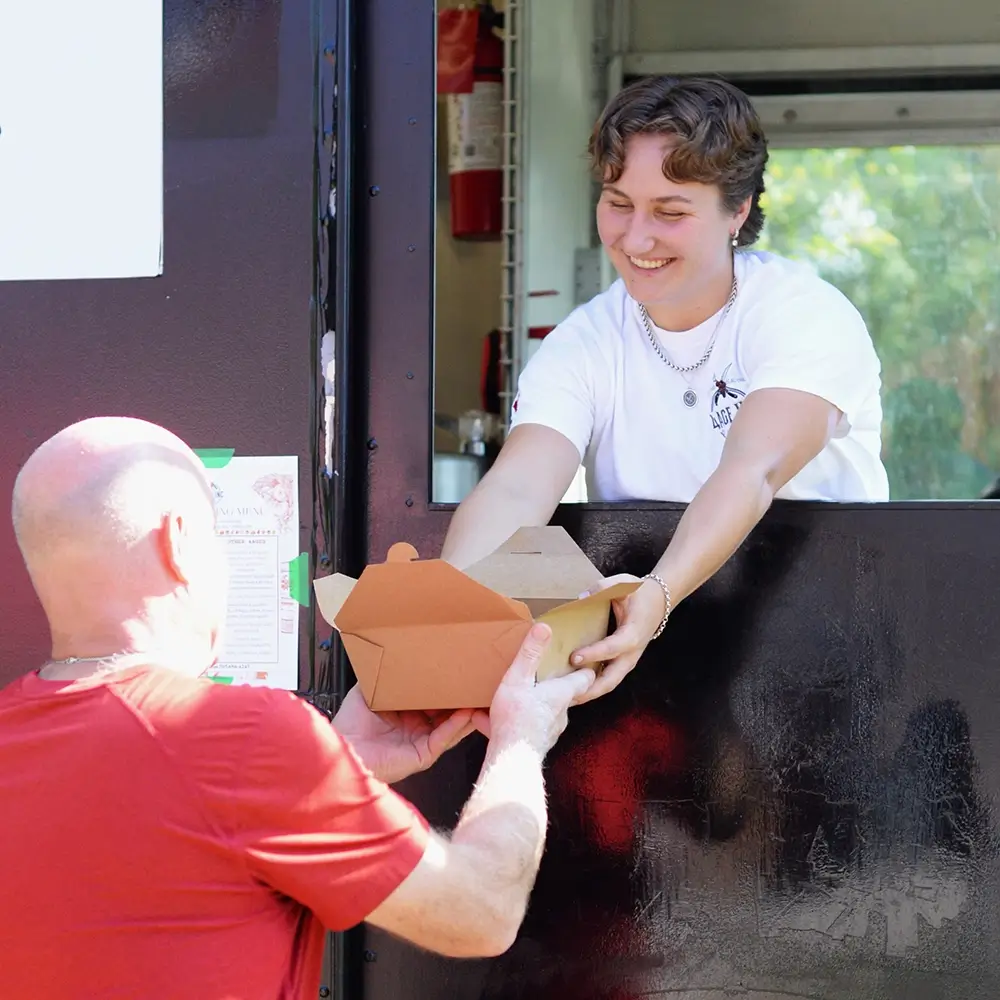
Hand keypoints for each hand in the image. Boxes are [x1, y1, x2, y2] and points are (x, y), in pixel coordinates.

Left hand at [334, 686, 486, 784]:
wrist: (343, 748)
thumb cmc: (350, 725)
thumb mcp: (367, 689)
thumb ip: (381, 675)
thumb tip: (388, 652)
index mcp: (405, 714)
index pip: (431, 699)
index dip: (444, 686)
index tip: (456, 671)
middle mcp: (416, 728)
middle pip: (446, 712)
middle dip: (461, 698)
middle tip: (475, 681)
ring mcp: (421, 742)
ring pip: (452, 725)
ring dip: (466, 711)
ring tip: (479, 695)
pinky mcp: (424, 755)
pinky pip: (445, 738)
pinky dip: (457, 725)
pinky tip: (466, 711)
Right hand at [485, 623, 596, 754]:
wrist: (511, 760)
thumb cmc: (517, 718)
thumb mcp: (518, 679)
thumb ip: (530, 654)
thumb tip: (544, 628)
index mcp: (561, 694)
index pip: (584, 679)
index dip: (584, 669)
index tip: (579, 660)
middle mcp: (560, 714)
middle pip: (564, 696)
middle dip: (554, 687)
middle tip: (542, 676)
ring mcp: (549, 731)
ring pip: (544, 714)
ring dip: (531, 706)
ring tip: (511, 699)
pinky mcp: (535, 744)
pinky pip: (526, 729)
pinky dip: (513, 723)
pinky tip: (486, 721)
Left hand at [568, 574, 665, 703]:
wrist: (660, 601)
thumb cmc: (640, 593)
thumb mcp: (623, 583)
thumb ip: (603, 588)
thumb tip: (581, 598)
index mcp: (633, 634)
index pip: (612, 648)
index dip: (594, 654)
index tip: (573, 658)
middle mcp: (632, 653)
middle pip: (612, 679)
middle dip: (590, 690)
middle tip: (567, 696)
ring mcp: (628, 660)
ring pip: (610, 683)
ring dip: (590, 693)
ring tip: (567, 700)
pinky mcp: (623, 662)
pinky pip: (609, 678)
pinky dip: (593, 686)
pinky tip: (575, 690)